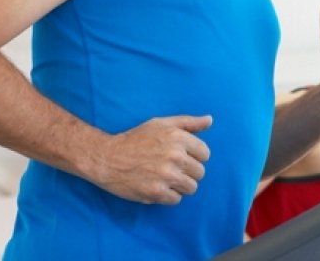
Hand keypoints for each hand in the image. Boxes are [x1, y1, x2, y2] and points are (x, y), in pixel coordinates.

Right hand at [94, 115, 211, 204]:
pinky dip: (169, 195)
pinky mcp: (157, 193)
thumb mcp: (162, 124)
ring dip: (181, 185)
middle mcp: (175, 156)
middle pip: (200, 172)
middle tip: (173, 168)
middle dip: (188, 171)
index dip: (195, 156)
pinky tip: (158, 185)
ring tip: (166, 177)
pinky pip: (176, 199)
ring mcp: (166, 176)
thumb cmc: (136, 138)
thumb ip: (188, 123)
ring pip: (191, 188)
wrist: (109, 157)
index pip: (205, 154)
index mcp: (178, 138)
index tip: (183, 156)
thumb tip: (210, 120)